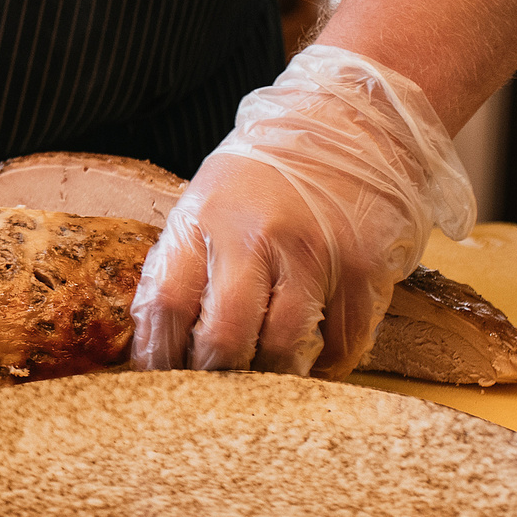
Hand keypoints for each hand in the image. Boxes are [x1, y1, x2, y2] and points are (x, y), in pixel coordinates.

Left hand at [129, 46, 474, 377]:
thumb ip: (185, 262)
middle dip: (214, 379)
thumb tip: (153, 339)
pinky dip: (325, 362)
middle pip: (224, 340)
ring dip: (271, 377)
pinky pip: (341, 345)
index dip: (157, 357)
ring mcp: (313, 256)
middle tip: (213, 393)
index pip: (164, 305)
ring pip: (283, 350)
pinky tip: (314, 351)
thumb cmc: (269, 170)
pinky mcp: (362, 271)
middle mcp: (255, 237)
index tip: (158, 384)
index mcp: (204, 218)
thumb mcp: (208, 198)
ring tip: (263, 377)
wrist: (354, 124)